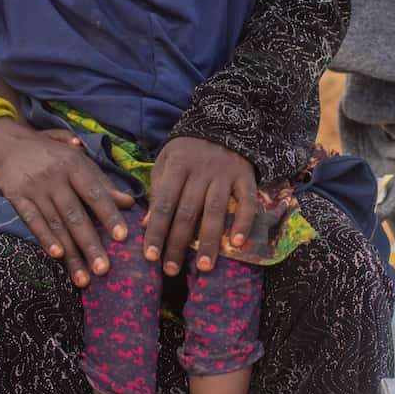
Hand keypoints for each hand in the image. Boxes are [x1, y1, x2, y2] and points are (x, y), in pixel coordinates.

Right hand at [0, 118, 131, 286]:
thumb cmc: (51, 153)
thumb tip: (128, 202)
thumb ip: (102, 182)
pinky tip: (57, 256)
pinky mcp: (17, 198)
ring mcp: (35, 188)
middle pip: (76, 215)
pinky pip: (33, 221)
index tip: (122, 237)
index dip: (109, 215)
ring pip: (56, 224)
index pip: (95, 193)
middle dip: (90, 244)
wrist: (7, 144)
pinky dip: (45, 239)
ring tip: (84, 278)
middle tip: (104, 269)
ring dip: (71, 253)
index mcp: (74, 165)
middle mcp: (55, 177)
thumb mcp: (77, 159)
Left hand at [143, 136, 256, 276]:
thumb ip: (158, 191)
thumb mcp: (166, 162)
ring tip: (203, 267)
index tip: (149, 256)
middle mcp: (201, 170)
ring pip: (215, 211)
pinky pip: (247, 203)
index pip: (164, 203)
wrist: (223, 123)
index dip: (156, 231)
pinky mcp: (246, 177)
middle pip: (187, 212)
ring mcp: (226, 174)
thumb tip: (148, 225)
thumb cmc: (188, 150)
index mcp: (177, 166)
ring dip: (208, 241)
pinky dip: (243, 223)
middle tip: (170, 271)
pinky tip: (237, 244)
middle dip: (177, 244)